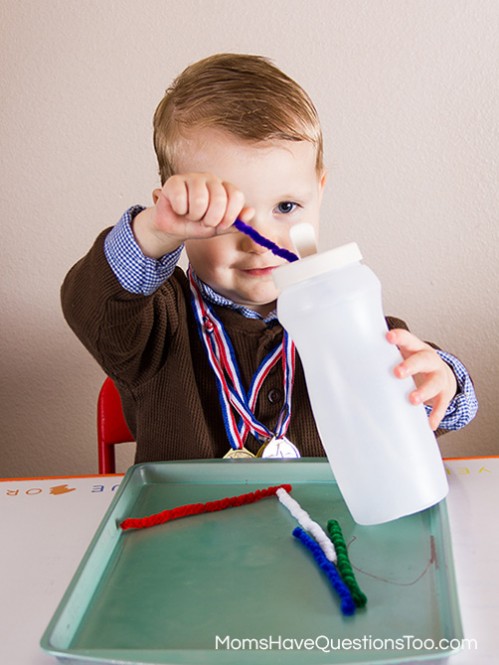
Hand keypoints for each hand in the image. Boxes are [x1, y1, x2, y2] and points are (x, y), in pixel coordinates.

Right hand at [133, 173, 253, 257]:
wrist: (174, 228)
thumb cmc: (197, 225)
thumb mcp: (219, 228)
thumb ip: (237, 223)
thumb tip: (251, 212)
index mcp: (225, 189)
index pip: (236, 196)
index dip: (230, 215)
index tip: (222, 225)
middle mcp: (211, 179)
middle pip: (220, 199)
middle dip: (211, 219)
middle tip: (204, 221)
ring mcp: (193, 178)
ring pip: (200, 200)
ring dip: (194, 215)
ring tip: (190, 214)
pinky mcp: (175, 181)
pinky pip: (181, 199)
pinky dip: (179, 210)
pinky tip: (179, 209)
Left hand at [386, 328, 456, 430]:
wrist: (442, 373)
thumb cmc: (412, 363)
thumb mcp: (401, 355)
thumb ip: (380, 357)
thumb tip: (343, 364)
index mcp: (415, 348)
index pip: (408, 339)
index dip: (399, 338)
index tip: (388, 338)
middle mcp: (429, 360)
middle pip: (423, 359)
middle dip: (410, 366)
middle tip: (397, 373)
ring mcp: (439, 376)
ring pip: (435, 382)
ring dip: (424, 391)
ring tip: (412, 400)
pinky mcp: (445, 393)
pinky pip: (442, 404)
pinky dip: (436, 414)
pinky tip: (429, 424)